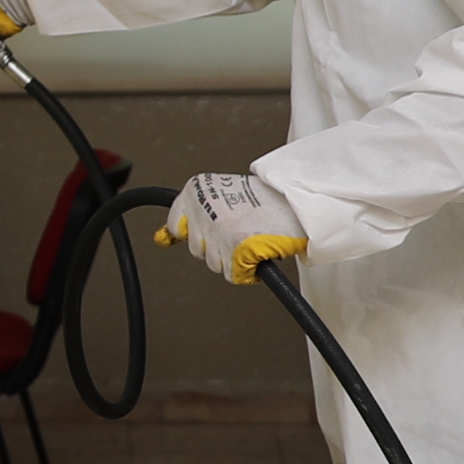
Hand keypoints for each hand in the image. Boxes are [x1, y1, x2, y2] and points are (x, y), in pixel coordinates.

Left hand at [157, 172, 307, 284]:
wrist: (300, 201)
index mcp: (196, 189)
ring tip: (253, 237)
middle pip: (196, 249)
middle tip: (241, 231)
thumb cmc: (267, 198)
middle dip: (218, 246)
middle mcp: (203, 208)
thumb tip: (163, 238)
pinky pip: (234, 274)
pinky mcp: (236, 247)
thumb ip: (194, 215)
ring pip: (214, 264)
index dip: (194, 233)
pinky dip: (248, 270)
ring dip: (234, 258)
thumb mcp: (222, 195)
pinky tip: (259, 252)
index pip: (175, 225)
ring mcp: (218, 229)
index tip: (206, 233)